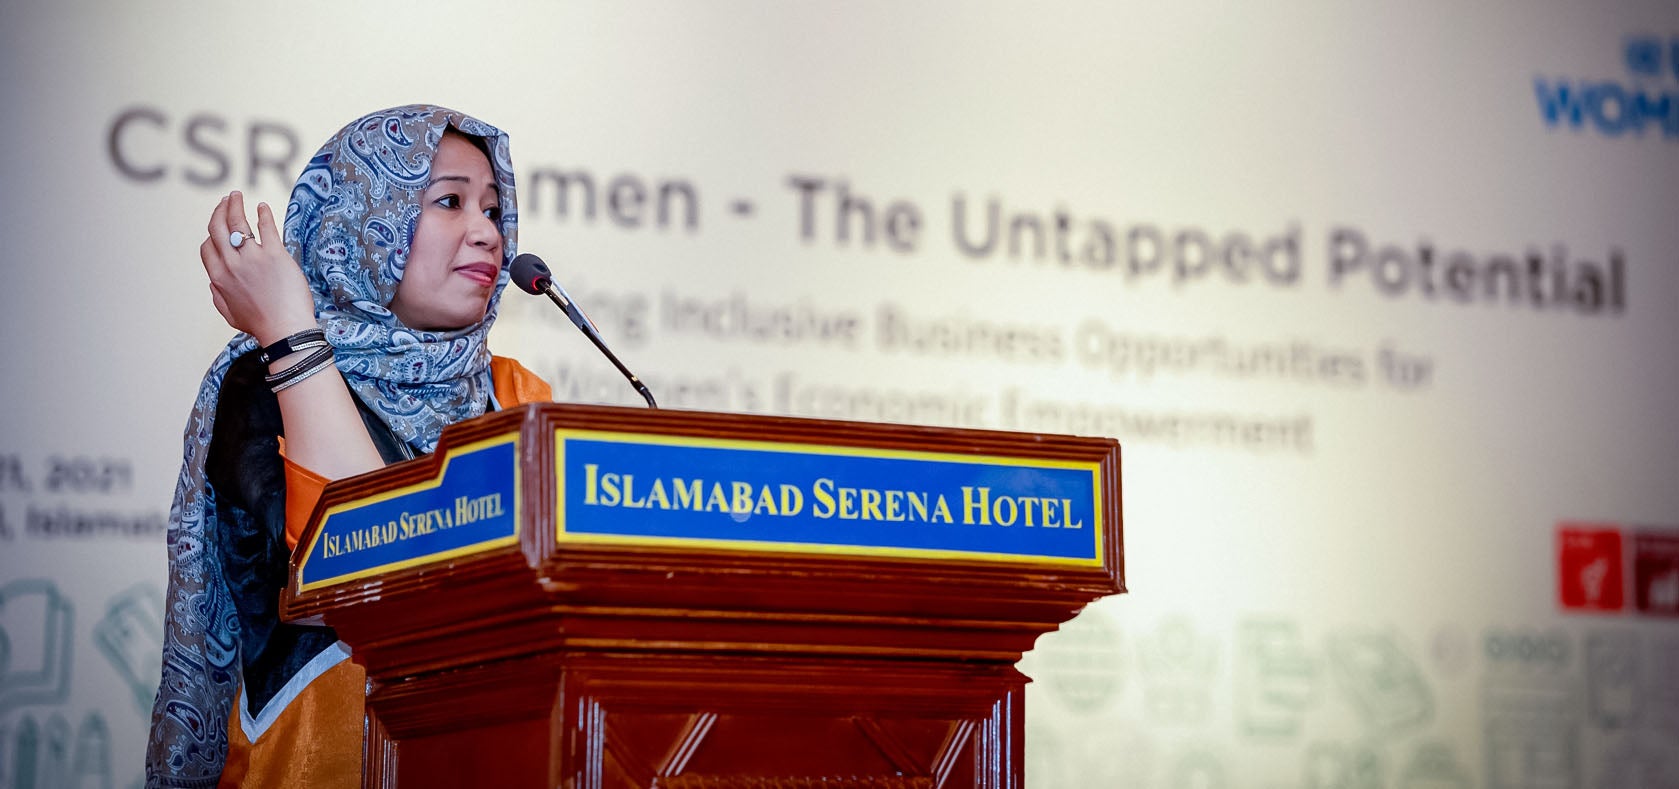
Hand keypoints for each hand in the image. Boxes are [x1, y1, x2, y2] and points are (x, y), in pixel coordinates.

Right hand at [199, 191, 316, 344]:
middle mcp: (231, 264)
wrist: (286, 330)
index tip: (219, 226)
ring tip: (236, 196)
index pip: (207, 247)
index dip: (212, 235)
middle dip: (219, 211)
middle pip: (217, 228)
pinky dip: (263, 213)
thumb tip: (212, 282)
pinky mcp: (275, 255)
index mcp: (218, 277)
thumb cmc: (261, 324)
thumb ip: (218, 295)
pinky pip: (266, 227)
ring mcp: (252, 258)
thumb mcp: (229, 313)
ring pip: (237, 222)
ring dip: (234, 204)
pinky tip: (263, 207)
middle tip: (225, 201)